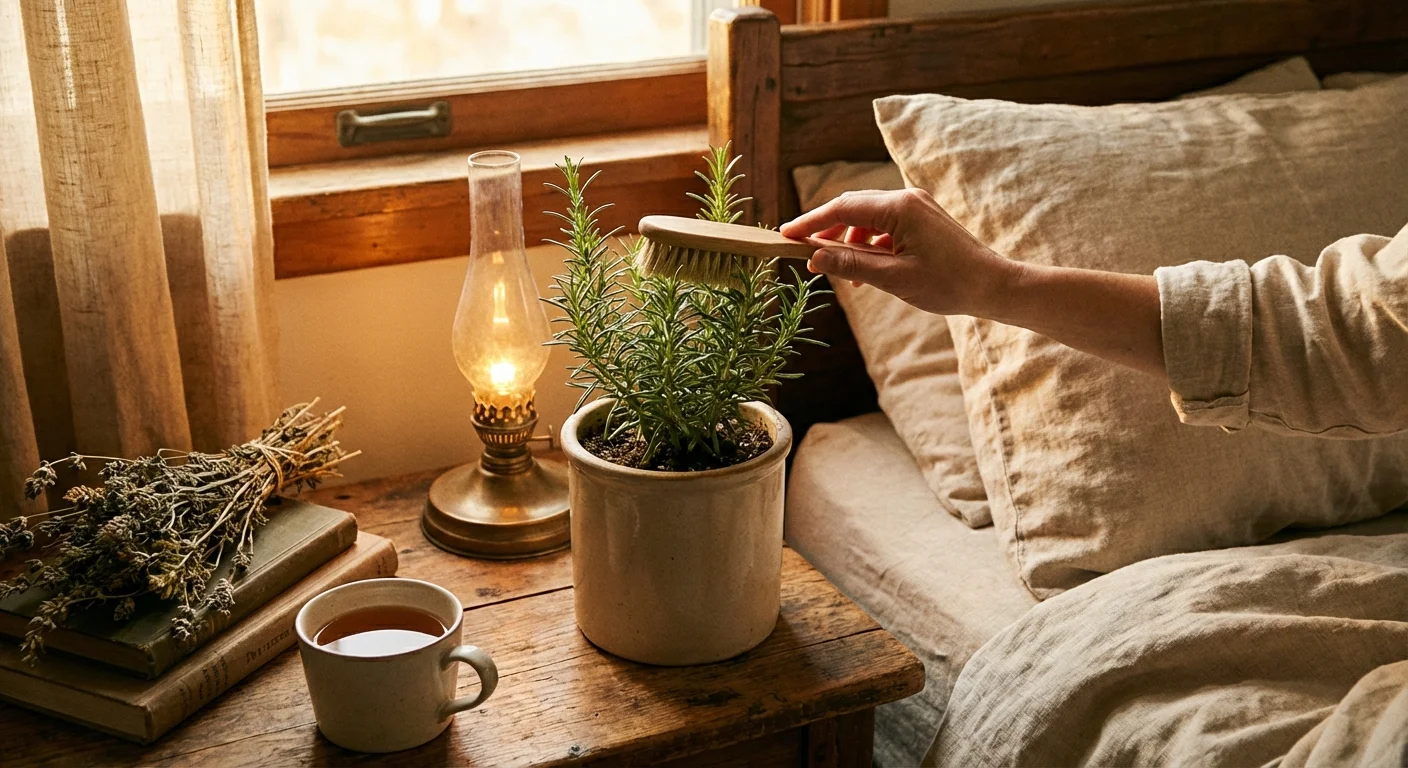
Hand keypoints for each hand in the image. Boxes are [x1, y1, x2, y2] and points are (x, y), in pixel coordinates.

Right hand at [779, 188, 1016, 316]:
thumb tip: (815, 258)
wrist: (993, 285)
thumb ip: (851, 265)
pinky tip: (864, 271)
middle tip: (801, 251)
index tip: (786, 235)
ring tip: (837, 270)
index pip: (841, 210)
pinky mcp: (921, 218)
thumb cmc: (948, 283)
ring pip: (866, 217)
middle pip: (851, 207)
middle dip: (825, 229)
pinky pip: (883, 225)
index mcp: (899, 208)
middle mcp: (906, 198)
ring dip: (847, 241)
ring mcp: (915, 206)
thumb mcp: (893, 278)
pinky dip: (867, 244)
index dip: (810, 223)